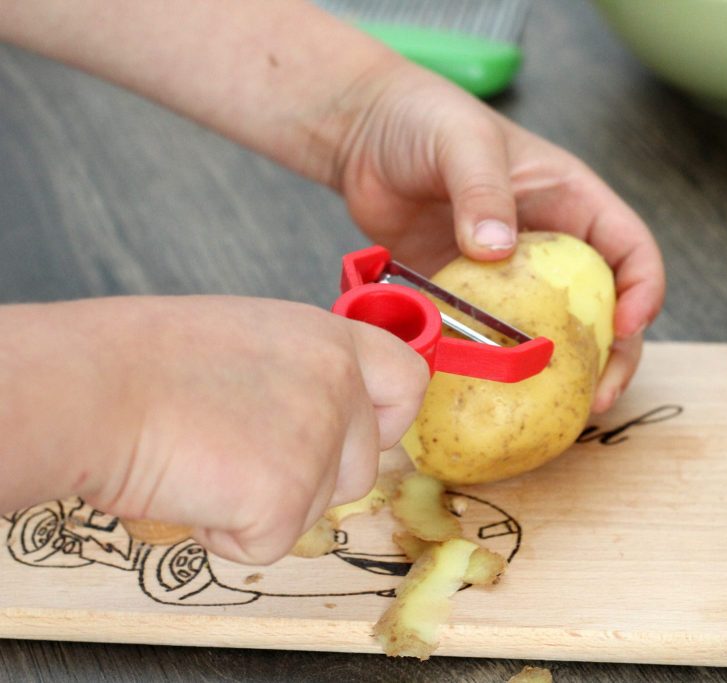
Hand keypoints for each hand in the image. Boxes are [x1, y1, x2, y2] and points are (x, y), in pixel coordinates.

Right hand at [1, 296, 428, 564]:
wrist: (93, 389)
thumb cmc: (143, 361)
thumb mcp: (249, 337)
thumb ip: (303, 371)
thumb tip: (323, 409)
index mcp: (329, 339)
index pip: (408, 380)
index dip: (389, 416)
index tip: (365, 431)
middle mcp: (338, 385)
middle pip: (361, 465)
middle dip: (309, 476)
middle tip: (242, 451)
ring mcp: (319, 441)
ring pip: (318, 506)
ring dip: (266, 502)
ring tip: (207, 459)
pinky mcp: (287, 497)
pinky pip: (272, 542)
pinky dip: (228, 534)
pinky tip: (193, 488)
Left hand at [327, 61, 665, 412]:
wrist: (365, 136)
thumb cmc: (425, 119)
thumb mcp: (462, 143)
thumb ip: (482, 191)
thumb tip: (496, 250)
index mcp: (571, 202)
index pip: (630, 250)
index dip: (643, 290)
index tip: (629, 326)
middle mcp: (550, 246)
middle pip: (602, 308)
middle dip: (612, 356)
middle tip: (600, 398)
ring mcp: (509, 278)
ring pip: (551, 335)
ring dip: (559, 376)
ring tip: (558, 415)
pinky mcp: (468, 299)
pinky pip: (492, 341)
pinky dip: (498, 370)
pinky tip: (492, 398)